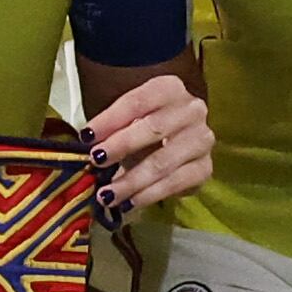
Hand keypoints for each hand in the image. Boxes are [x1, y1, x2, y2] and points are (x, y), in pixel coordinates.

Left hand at [82, 71, 212, 212]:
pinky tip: (129, 202)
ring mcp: (202, 140)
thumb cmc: (142, 127)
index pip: (137, 101)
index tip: (87, 136)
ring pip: (164, 161)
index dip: (110, 119)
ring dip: (132, 180)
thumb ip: (110, 129)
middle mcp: (192, 110)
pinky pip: (176, 183)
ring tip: (107, 194)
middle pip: (154, 128)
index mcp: (169, 88)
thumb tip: (86, 145)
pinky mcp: (205, 168)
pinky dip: (149, 195)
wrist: (174, 144)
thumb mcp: (126, 121)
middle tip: (96, 161)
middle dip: (122, 146)